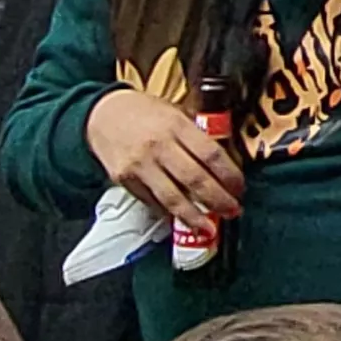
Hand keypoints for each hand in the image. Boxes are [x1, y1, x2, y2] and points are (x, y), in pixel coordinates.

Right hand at [85, 86, 244, 226]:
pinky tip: (182, 219)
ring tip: (209, 228)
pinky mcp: (125, 180)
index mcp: (177, 126)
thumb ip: (197, 135)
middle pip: (195, 179)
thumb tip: (224, 161)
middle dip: (218, 199)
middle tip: (233, 210)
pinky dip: (168, 213)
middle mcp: (159, 146)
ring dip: (194, 216)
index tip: (239, 187)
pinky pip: (151, 201)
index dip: (229, 175)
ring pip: (172, 197)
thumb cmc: (144, 112)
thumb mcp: (176, 112)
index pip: (211, 155)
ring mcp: (140, 165)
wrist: (101, 115)